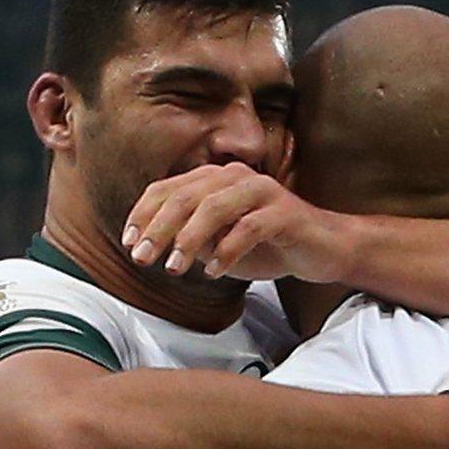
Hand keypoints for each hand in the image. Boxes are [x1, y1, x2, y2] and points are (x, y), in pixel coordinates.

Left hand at [122, 162, 350, 283]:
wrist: (320, 250)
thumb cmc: (263, 246)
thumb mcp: (214, 245)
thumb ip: (186, 240)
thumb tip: (149, 247)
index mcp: (213, 180)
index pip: (167, 189)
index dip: (143, 214)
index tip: (129, 243)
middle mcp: (235, 177)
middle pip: (185, 196)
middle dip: (159, 228)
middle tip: (143, 258)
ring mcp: (261, 191)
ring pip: (214, 206)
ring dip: (189, 239)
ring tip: (174, 268)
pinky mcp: (284, 211)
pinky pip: (249, 227)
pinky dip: (227, 250)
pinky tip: (214, 272)